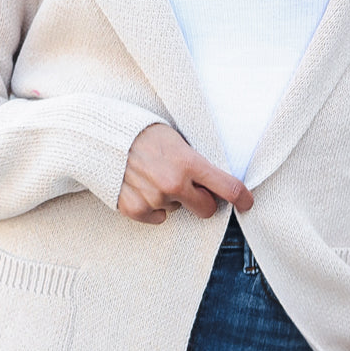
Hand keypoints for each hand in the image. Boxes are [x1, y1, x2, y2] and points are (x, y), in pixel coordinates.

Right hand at [118, 123, 253, 224]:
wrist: (102, 136)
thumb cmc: (142, 133)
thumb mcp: (177, 139)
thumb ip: (195, 161)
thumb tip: (212, 182)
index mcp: (188, 162)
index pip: (227, 187)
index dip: (242, 198)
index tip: (247, 203)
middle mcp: (173, 184)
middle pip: (206, 209)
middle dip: (203, 200)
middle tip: (191, 186)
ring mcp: (154, 199)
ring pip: (177, 210)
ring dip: (171, 198)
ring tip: (153, 175)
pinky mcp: (135, 209)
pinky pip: (157, 217)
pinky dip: (152, 206)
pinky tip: (142, 187)